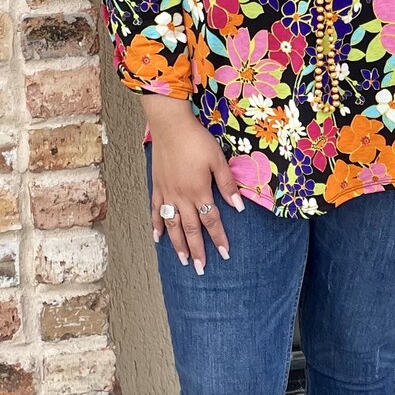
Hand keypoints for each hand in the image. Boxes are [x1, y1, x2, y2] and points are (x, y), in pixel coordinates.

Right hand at [141, 96, 242, 272]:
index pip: (211, 220)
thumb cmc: (197, 140)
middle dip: (197, 250)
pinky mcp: (157, 186)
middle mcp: (182, 197)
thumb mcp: (218, 160)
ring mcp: (167, 193)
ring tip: (183, 260)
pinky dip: (156, 225)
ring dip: (177, 244)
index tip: (224, 254)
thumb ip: (227, 184)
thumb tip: (238, 207)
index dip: (218, 238)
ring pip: (172, 224)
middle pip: (190, 229)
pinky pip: (155, 210)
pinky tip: (157, 238)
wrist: (170, 125)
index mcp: (199, 191)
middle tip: (201, 269)